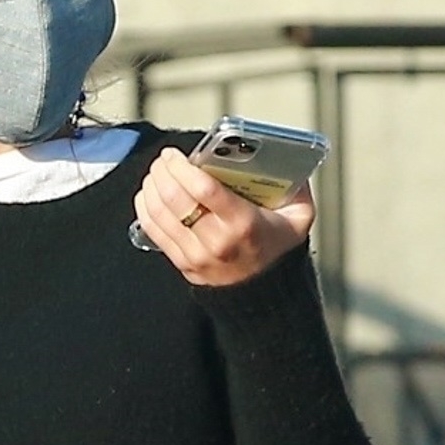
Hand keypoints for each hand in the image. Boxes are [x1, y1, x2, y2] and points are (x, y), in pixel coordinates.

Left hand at [136, 150, 312, 287]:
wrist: (264, 290)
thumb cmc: (277, 245)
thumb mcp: (298, 216)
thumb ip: (296, 186)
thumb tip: (285, 156)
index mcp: (243, 223)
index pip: (204, 190)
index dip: (183, 168)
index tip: (175, 154)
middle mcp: (216, 241)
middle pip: (176, 200)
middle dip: (163, 173)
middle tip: (164, 159)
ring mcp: (195, 256)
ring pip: (160, 215)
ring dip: (151, 188)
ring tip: (156, 172)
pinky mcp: (181, 264)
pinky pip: (154, 232)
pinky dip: (145, 208)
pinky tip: (148, 194)